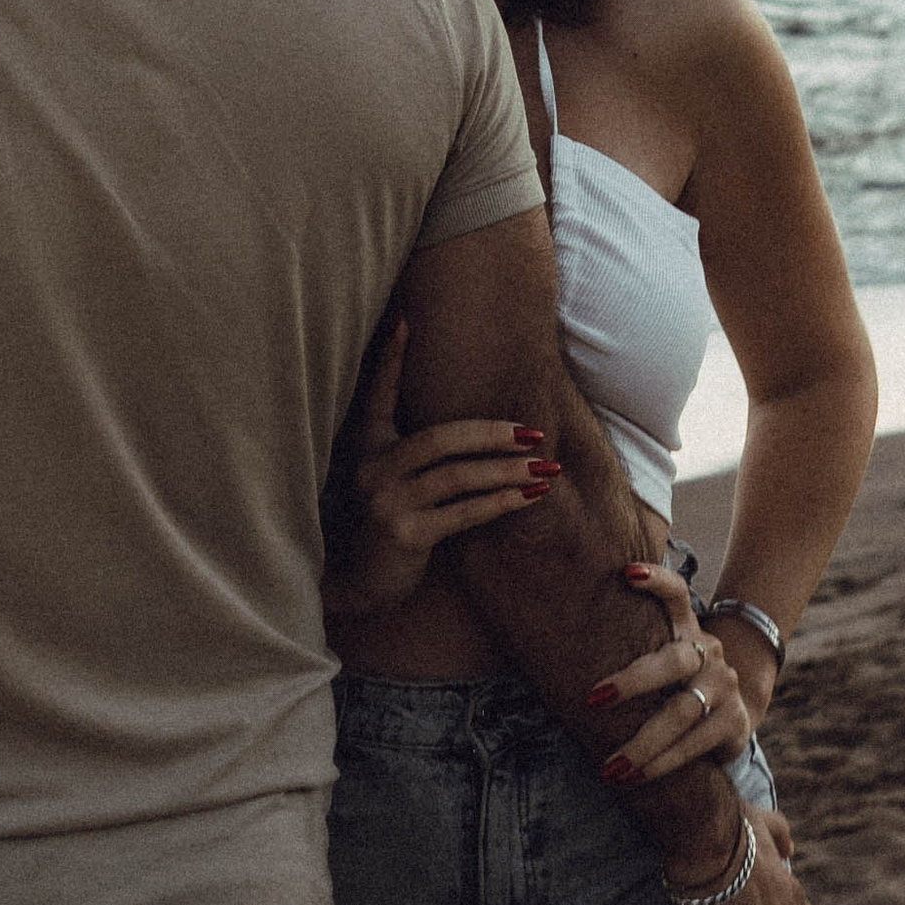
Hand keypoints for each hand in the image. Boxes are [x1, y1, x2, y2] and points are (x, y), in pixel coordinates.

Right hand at [323, 317, 560, 623]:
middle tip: (532, 432)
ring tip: (545, 467)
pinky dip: (500, 503)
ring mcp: (385, 502)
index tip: (404, 321)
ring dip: (507, 471)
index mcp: (366, 447)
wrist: (360, 582)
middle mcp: (371, 469)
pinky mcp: (403, 534)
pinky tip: (529, 496)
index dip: (390, 360)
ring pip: (457, 475)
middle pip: (439, 437)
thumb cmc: (387, 522)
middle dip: (491, 433)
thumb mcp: (391, 480)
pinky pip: (462, 512)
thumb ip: (415, 452)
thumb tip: (469, 425)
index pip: (378, 395)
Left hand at [587, 560, 763, 783]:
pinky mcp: (734, 722)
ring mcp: (723, 686)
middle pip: (673, 661)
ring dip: (643, 742)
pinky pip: (695, 743)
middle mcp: (707, 651)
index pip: (676, 594)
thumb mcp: (656, 658)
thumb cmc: (671, 686)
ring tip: (610, 767)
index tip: (627, 572)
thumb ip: (627, 643)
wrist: (729, 718)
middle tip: (591, 700)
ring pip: (683, 711)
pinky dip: (662, 763)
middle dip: (632, 682)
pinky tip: (635, 777)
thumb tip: (551, 636)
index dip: (656, 580)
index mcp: (685, 628)